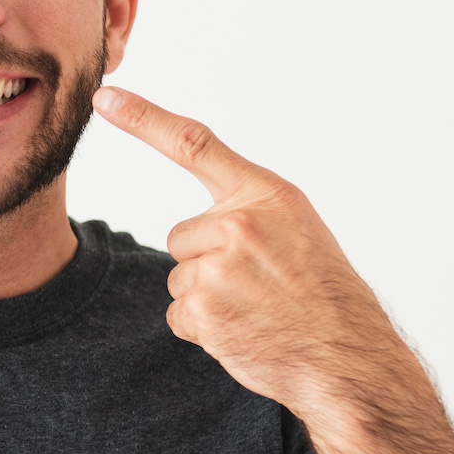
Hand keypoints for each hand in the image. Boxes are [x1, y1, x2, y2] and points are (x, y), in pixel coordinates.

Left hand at [92, 86, 400, 413]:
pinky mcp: (204, 309)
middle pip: (181, 236)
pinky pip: (178, 314)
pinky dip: (203, 330)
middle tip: (256, 286)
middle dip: (205, 262)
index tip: (105, 97)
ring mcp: (221, 267)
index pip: (194, 143)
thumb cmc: (324, 296)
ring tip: (255, 310)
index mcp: (267, 195)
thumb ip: (251, 214)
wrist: (347, 356)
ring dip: (206, 299)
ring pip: (179, 278)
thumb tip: (198, 229)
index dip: (143, 118)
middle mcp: (241, 223)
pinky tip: (243, 332)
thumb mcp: (299, 231)